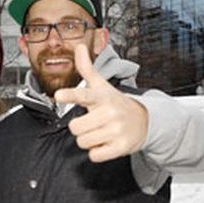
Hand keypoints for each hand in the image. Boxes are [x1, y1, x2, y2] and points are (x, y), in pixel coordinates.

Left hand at [54, 44, 148, 161]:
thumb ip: (87, 68)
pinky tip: (107, 142)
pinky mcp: (122, 146)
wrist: (144, 120)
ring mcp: (117, 130)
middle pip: (75, 128)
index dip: (70, 95)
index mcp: (102, 97)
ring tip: (101, 132)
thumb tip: (79, 47)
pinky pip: (95, 155)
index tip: (59, 95)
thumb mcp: (102, 86)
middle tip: (93, 123)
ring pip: (83, 143)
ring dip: (89, 140)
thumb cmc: (116, 103)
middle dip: (80, 128)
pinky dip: (98, 152)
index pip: (83, 95)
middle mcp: (110, 113)